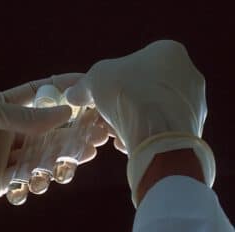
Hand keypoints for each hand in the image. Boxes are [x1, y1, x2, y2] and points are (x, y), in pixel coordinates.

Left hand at [0, 74, 82, 231]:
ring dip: (61, 161)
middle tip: (97, 137)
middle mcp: (7, 134)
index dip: (65, 96)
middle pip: (48, 134)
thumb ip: (23, 117)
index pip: (41, 98)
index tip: (90, 94)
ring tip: (78, 160)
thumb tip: (65, 113)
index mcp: (3, 109)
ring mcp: (3, 160)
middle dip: (73, 135)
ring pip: (41, 160)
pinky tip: (43, 180)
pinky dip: (36, 183)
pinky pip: (24, 183)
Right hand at [66, 40, 214, 205]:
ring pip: (152, 111)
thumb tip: (72, 94)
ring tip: (114, 133)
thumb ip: (84, 85)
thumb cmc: (128, 94)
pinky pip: (162, 130)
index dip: (111, 81)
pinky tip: (130, 143)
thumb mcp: (96, 80)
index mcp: (169, 52)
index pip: (134, 64)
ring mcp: (195, 102)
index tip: (98, 97)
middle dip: (121, 104)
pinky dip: (145, 135)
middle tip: (104, 118)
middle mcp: (188, 73)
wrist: (159, 132)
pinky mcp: (193, 128)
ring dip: (131, 121)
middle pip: (143, 89)